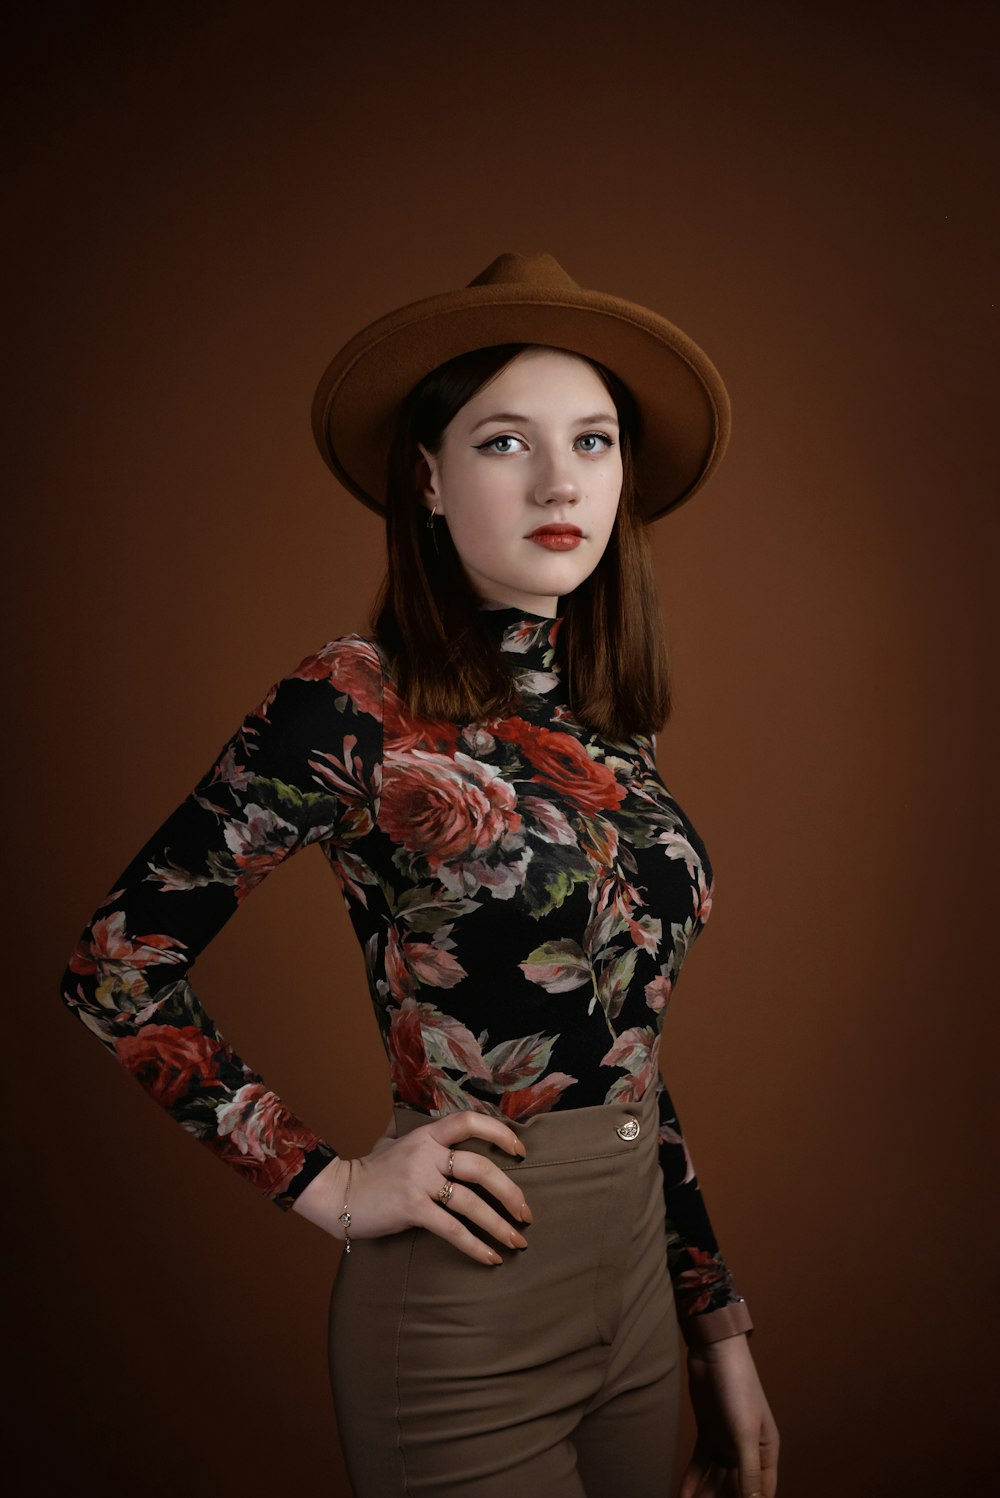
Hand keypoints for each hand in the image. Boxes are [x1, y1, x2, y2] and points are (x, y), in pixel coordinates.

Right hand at [291, 1112, 532, 1265]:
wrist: (338, 1193)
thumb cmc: (371, 1171)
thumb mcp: (396, 1142)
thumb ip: (424, 1136)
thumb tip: (448, 1128)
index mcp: (427, 1135)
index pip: (469, 1121)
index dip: (500, 1133)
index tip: (521, 1151)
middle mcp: (427, 1154)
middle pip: (481, 1167)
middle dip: (511, 1192)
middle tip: (527, 1213)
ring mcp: (419, 1181)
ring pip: (471, 1202)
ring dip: (499, 1224)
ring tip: (518, 1242)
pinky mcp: (411, 1209)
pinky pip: (452, 1229)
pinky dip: (475, 1246)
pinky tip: (491, 1258)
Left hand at [679, 1333, 778, 1497]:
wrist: (713, 1352)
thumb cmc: (738, 1387)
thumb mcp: (744, 1432)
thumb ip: (748, 1470)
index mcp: (766, 1452)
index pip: (761, 1492)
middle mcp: (748, 1450)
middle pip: (737, 1488)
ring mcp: (727, 1441)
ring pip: (717, 1479)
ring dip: (706, 1495)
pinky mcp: (708, 1433)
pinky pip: (701, 1464)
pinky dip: (692, 1480)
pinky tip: (682, 1496)